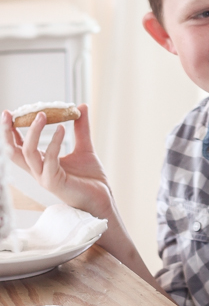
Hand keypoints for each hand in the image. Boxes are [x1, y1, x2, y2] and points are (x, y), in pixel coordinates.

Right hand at [1, 105, 113, 219]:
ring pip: (28, 153)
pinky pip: (49, 159)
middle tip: (8, 113)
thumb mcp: (84, 148)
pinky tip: (61, 128)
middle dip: (7, 132)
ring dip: (33, 132)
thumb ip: (81, 129)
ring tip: (42, 114)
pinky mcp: (53, 182)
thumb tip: (81, 106)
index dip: (10, 131)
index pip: (19, 146)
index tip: (8, 113)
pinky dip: (54, 142)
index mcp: (41, 163)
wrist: (102, 198)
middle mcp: (38, 170)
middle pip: (13, 151)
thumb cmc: (90, 178)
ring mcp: (44, 177)